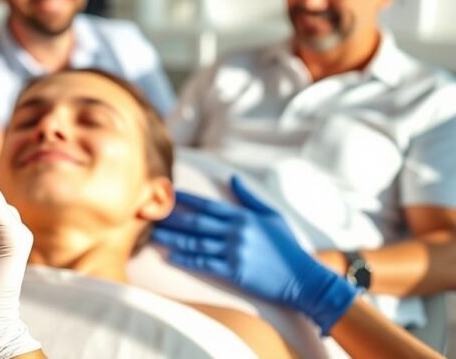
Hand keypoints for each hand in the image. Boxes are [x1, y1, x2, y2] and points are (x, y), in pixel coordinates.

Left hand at [152, 175, 357, 334]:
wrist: (303, 278)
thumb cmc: (288, 246)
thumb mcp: (272, 215)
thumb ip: (249, 197)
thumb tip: (232, 177)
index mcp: (243, 217)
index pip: (208, 205)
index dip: (185, 200)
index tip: (168, 194)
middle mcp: (236, 232)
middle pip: (196, 223)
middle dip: (172, 218)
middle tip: (152, 214)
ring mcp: (234, 252)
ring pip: (196, 243)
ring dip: (173, 239)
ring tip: (154, 234)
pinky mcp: (235, 272)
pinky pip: (206, 264)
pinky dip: (187, 260)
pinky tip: (172, 257)